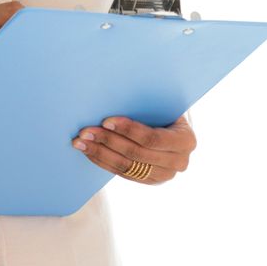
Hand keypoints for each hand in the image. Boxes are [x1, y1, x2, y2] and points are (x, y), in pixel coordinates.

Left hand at [70, 114, 196, 184]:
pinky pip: (123, 173)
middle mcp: (178, 162)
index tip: (105, 120)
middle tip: (85, 132)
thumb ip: (150, 102)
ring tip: (80, 142)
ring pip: (127, 166)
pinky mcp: (149, 181)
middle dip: (108, 141)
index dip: (128, 130)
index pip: (152, 138)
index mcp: (185, 140)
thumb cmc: (166, 107)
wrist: (175, 126)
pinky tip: (88, 151)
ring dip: (100, 153)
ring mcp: (164, 175)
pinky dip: (103, 161)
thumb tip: (116, 84)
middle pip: (136, 153)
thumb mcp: (165, 103)